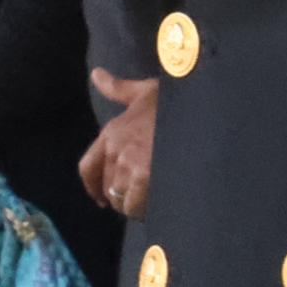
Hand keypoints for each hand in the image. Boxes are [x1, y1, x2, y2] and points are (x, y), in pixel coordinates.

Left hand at [81, 70, 159, 217]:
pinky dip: (145, 211)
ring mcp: (128, 165)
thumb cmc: (173, 101)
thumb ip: (118, 89)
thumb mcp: (143, 91)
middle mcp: (115, 151)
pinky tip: (159, 207)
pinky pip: (136, 206)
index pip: (88, 167)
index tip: (101, 199)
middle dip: (121, 197)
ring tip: (153, 203)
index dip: (93, 187)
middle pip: (107, 187)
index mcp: (111, 132)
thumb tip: (96, 75)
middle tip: (140, 199)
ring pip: (121, 200)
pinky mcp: (144, 178)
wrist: (198, 111)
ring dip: (134, 206)